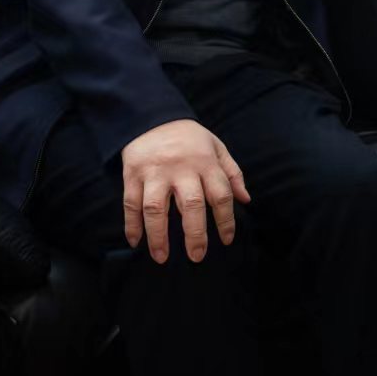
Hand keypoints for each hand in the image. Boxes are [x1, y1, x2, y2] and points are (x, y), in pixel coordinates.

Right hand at [121, 119, 251, 263]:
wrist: (152, 117)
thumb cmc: (190, 138)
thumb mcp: (216, 147)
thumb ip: (232, 173)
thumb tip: (245, 200)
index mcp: (205, 162)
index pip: (220, 195)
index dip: (226, 220)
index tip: (227, 240)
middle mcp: (180, 168)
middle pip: (190, 205)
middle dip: (195, 234)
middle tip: (197, 257)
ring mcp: (154, 172)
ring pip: (156, 208)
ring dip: (158, 236)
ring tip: (162, 258)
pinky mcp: (132, 174)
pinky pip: (130, 203)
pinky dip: (131, 224)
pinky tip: (136, 242)